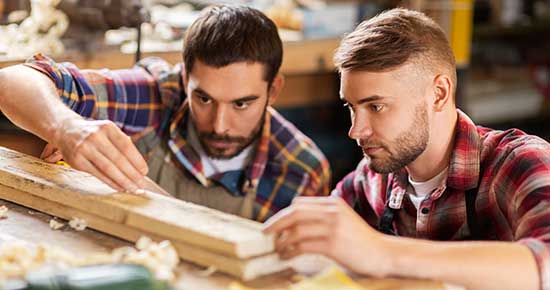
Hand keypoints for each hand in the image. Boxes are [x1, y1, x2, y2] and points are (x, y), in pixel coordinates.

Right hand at [50, 118, 148, 192]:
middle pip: (118, 159)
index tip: (145, 172)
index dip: (137, 160)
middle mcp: (95, 136)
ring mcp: (84, 148)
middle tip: (142, 184)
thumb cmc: (94, 134)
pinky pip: (98, 174)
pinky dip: (111, 182)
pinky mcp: (77, 161)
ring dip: (123, 181)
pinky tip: (120, 187)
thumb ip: (122, 144)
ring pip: (108, 168)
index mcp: (107, 127)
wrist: (66, 130)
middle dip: (132, 174)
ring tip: (133, 189)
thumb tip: (139, 166)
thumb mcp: (108, 132)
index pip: (126, 146)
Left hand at [263, 196, 393, 277]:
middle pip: (295, 213)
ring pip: (297, 230)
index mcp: (333, 203)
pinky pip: (304, 245)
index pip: (300, 204)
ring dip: (283, 241)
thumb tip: (294, 221)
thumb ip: (323, 216)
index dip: (282, 214)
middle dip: (276, 224)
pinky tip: (287, 255)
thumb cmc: (360, 240)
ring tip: (278, 249)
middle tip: (265, 234)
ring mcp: (333, 227)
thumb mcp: (342, 220)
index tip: (272, 224)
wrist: (384, 253)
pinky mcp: (333, 244)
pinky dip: (291, 250)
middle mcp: (332, 211)